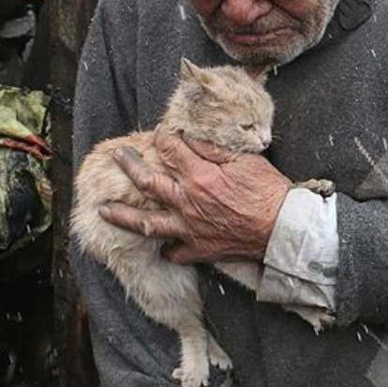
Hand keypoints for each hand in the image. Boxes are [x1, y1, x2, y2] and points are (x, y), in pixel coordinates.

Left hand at [98, 129, 290, 263]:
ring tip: (104, 210)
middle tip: (118, 157)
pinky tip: (161, 244)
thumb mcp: (246, 160)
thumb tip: (189, 138)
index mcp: (199, 176)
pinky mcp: (200, 249)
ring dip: (123, 216)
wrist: (283, 228)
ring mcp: (189, 228)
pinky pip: (175, 252)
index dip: (162, 138)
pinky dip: (166, 249)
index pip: (170, 150)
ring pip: (147, 223)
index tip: (159, 133)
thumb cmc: (269, 191)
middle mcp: (187, 202)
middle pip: (147, 182)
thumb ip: (214, 149)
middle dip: (129, 166)